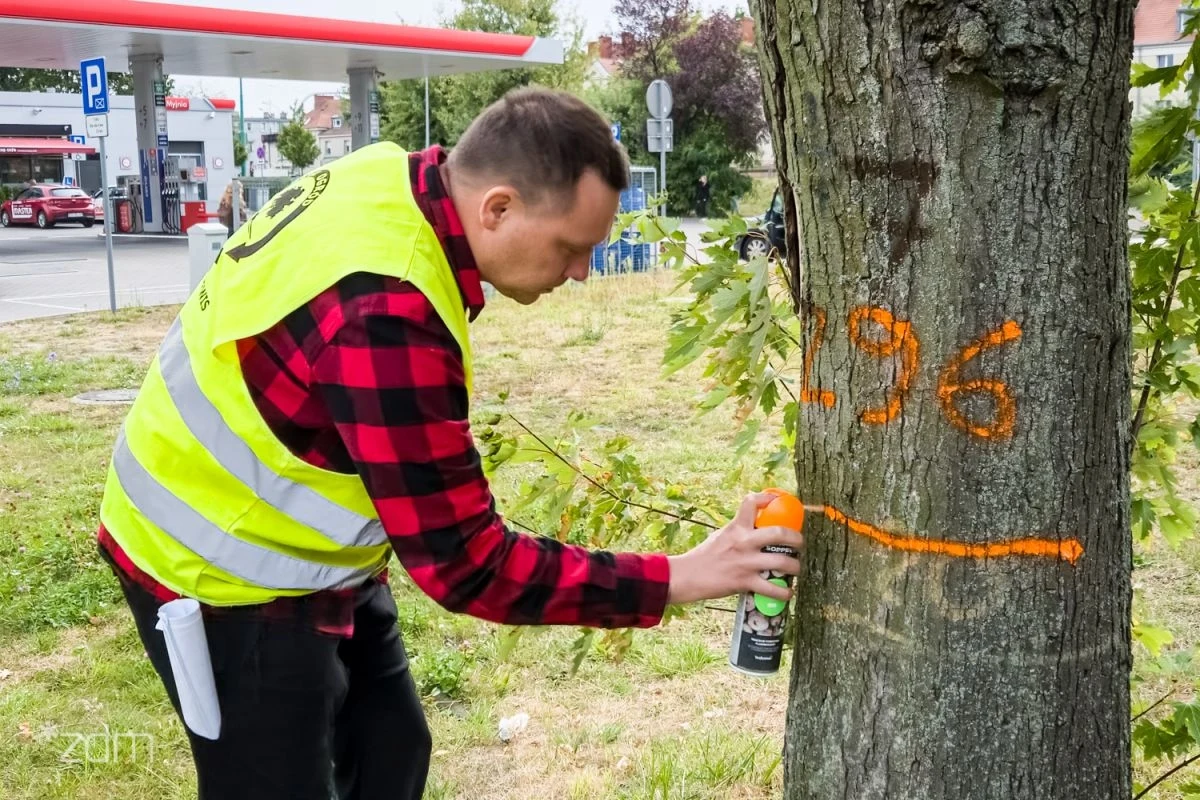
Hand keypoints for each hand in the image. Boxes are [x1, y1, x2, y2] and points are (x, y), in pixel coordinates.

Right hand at [666, 492, 803, 605]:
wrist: (688, 576)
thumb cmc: (704, 556)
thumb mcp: (721, 536)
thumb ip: (739, 532)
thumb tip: (756, 530)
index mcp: (736, 527)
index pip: (752, 502)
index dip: (768, 498)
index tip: (778, 500)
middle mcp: (744, 542)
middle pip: (779, 533)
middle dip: (796, 538)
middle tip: (799, 542)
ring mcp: (746, 562)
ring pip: (783, 562)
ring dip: (795, 566)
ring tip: (796, 568)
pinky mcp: (746, 582)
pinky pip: (773, 588)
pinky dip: (784, 592)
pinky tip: (788, 592)